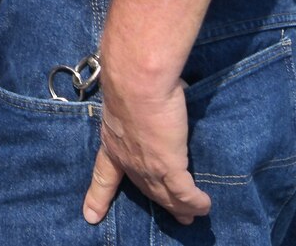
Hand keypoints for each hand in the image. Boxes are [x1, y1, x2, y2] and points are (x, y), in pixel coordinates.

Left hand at [82, 63, 209, 225]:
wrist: (136, 80)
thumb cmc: (132, 80)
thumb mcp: (130, 101)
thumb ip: (143, 109)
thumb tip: (161, 96)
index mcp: (112, 143)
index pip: (103, 175)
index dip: (98, 196)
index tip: (90, 215)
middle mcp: (127, 160)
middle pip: (145, 189)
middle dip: (161, 203)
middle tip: (178, 217)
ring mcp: (147, 166)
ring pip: (166, 196)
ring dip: (181, 208)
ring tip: (193, 216)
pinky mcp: (168, 166)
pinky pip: (184, 193)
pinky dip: (195, 202)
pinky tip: (205, 206)